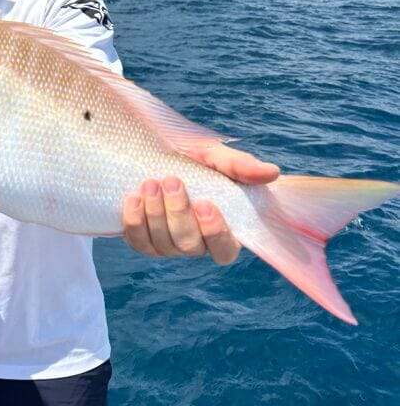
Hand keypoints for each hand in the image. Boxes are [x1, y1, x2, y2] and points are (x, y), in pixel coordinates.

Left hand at [122, 143, 279, 265]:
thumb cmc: (194, 160)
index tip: (205, 203)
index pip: (224, 251)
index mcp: (222, 229)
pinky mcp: (144, 240)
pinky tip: (133, 199)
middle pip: (189, 245)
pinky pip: (139, 242)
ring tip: (150, 183)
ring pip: (163, 245)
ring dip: (156, 214)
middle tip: (172, 180)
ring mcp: (168, 244)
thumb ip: (240, 165)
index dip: (215, 234)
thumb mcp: (215, 157)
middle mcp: (195, 243)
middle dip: (178, 213)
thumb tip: (271, 172)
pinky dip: (134, 222)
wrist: (154, 154)